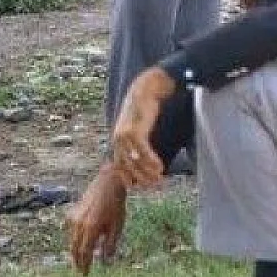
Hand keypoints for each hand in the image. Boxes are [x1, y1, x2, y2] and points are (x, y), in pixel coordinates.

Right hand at [66, 166, 126, 275]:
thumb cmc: (116, 204)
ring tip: (78, 260)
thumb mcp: (117, 225)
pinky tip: (78, 243)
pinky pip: (71, 230)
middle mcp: (79, 225)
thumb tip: (106, 261)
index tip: (85, 274)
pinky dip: (74, 239)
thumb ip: (111, 244)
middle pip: (75, 249)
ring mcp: (74, 218)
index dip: (84, 265)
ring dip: (75, 251)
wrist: (108, 183)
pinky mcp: (72, 213)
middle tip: (80, 271)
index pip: (85, 253)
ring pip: (71, 240)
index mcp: (91, 229)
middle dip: (77, 261)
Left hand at [110, 67, 175, 186]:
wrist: (145, 91)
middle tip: (153, 185)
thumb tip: (140, 154)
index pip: (119, 166)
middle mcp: (118, 140)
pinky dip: (152, 161)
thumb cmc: (142, 108)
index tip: (138, 186)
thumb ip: (135, 139)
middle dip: (140, 178)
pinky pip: (143, 152)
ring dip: (148, 172)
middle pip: (127, 167)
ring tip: (159, 178)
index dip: (128, 178)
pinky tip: (160, 167)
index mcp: (116, 140)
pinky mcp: (135, 132)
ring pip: (135, 162)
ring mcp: (125, 137)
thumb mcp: (135, 126)